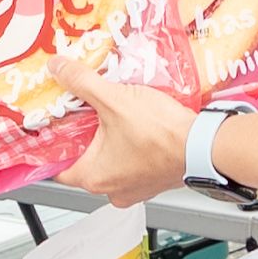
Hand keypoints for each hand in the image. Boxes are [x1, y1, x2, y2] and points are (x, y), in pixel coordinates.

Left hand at [51, 62, 197, 204]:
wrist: (204, 146)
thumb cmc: (162, 134)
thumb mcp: (114, 99)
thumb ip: (82, 82)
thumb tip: (59, 68)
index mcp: (93, 177)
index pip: (57, 166)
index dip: (53, 143)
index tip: (53, 126)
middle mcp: (112, 189)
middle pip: (85, 160)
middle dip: (85, 135)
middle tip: (84, 111)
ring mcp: (135, 188)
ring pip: (111, 160)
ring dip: (110, 138)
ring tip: (112, 113)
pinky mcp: (153, 181)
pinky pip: (132, 162)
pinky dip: (130, 145)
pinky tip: (135, 123)